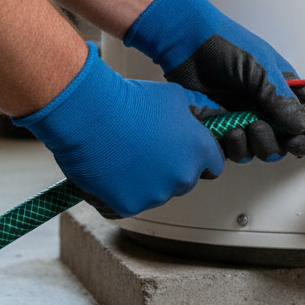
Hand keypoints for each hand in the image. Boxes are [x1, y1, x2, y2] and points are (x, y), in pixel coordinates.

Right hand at [13, 42, 224, 217]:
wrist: (92, 114)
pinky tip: (112, 171)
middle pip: (185, 181)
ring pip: (157, 193)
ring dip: (146, 181)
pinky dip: (122, 191)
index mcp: (200, 150)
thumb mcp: (173, 98)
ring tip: (126, 157)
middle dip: (171, 170)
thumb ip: (188, 117)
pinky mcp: (130, 206)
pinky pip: (130, 202)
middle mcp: (183, 176)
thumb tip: (189, 123)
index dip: (200, 159)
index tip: (186, 154)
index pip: (213, 165)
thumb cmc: (131, 101)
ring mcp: (157, 194)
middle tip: (149, 152)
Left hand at [124, 0, 304, 162]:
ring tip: (239, 128)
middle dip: (274, 143)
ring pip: (258, 150)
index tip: (294, 139)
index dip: (304, 134)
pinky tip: (225, 131)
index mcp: (283, 90)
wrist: (185, 42)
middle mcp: (266, 107)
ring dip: (252, 146)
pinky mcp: (221, 127)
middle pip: (283, 142)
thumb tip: (301, 126)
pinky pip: (233, 150)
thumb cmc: (226, 44)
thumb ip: (280, 99)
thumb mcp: (259, 68)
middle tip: (258, 127)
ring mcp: (244, 118)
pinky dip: (232, 148)